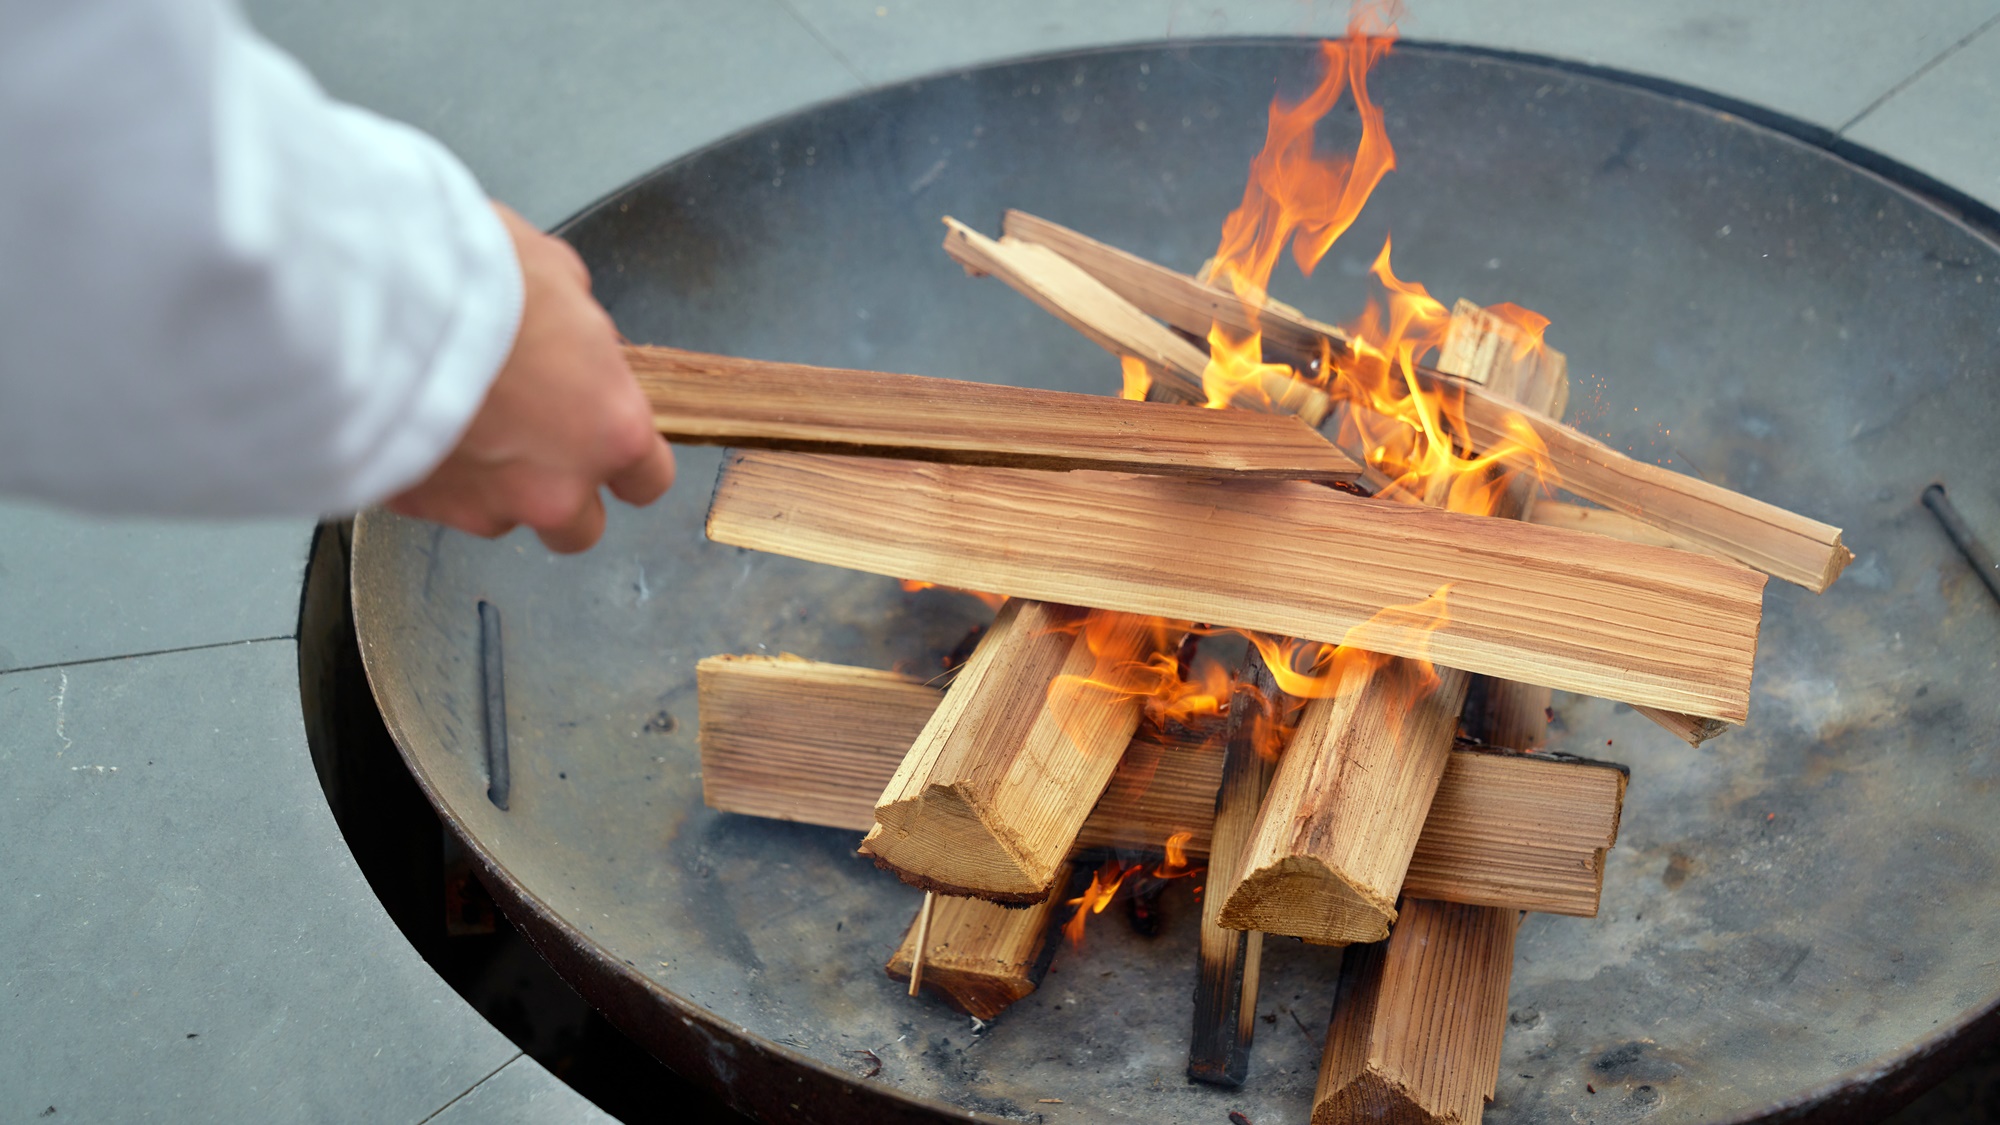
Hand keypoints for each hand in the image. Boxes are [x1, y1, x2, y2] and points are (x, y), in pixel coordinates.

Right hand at [388, 203, 674, 552]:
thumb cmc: (473, 282)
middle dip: (561, 495)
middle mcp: (555, 487)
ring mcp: (484, 506)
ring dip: (488, 484)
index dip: (629, 465)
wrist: (371, 306)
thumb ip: (578, 325)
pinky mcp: (417, 507)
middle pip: (580, 528)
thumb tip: (572, 331)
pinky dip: (427, 472)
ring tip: (457, 421)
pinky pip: (433, 501)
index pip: (647, 479)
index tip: (610, 446)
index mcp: (610, 429)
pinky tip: (411, 421)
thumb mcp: (554, 273)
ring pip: (500, 518)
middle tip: (531, 444)